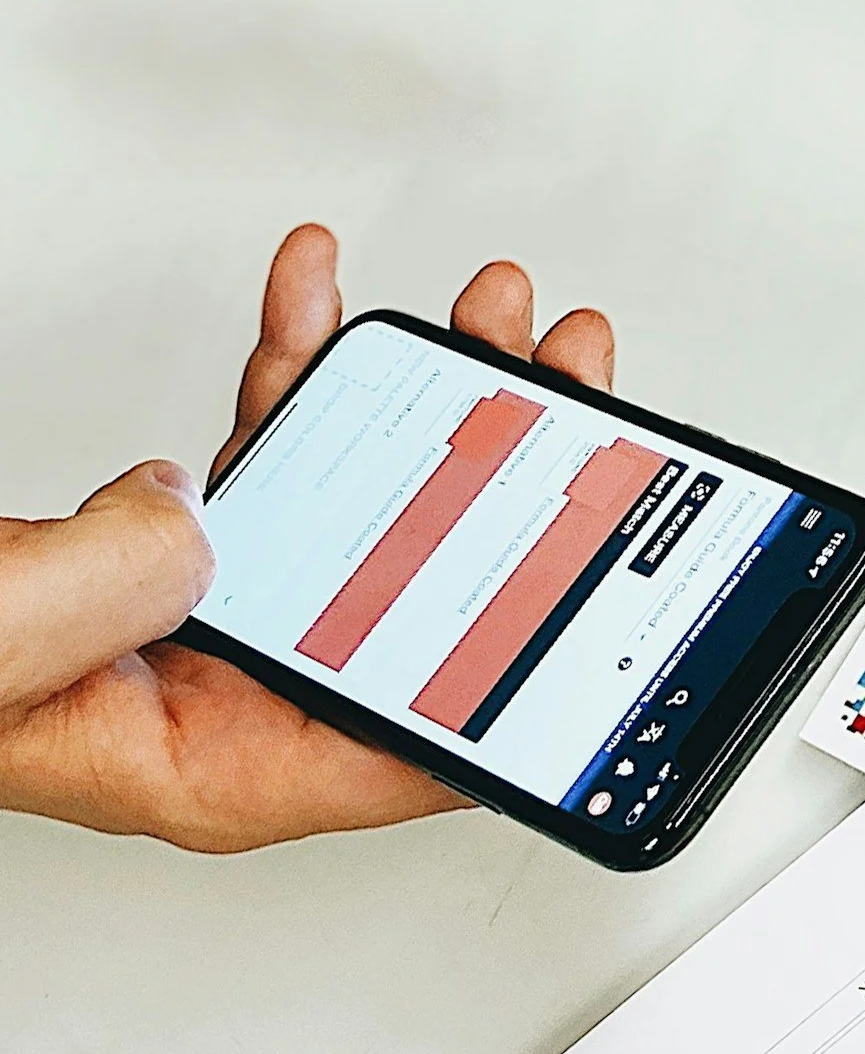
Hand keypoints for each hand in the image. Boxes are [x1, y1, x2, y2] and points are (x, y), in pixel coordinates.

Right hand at [0, 226, 616, 853]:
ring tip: (490, 314)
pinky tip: (321, 289)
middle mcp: (245, 688)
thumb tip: (203, 510)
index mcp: (228, 764)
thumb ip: (112, 591)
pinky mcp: (172, 543)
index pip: (423, 742)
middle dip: (514, 475)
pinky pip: (266, 447)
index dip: (533, 678)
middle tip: (571, 381)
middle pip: (430, 594)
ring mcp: (216, 611)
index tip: (615, 591)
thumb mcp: (9, 647)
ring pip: (368, 502)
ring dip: (430, 396)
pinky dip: (295, 361)